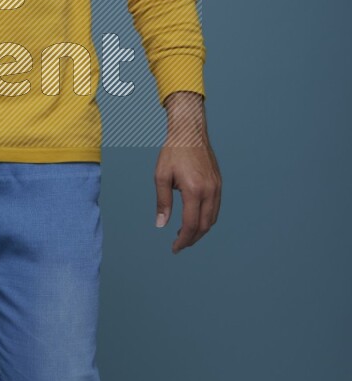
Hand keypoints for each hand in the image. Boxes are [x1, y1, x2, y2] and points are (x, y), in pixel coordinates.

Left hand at [154, 93, 221, 252]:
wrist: (190, 132)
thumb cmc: (173, 152)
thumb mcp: (161, 176)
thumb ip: (162, 202)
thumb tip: (161, 224)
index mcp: (194, 190)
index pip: (191, 224)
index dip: (183, 240)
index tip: (175, 248)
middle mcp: (209, 191)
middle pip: (205, 225)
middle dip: (192, 238)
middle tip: (179, 244)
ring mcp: (217, 187)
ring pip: (213, 218)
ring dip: (201, 230)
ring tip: (186, 233)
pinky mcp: (219, 183)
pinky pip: (216, 207)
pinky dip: (207, 218)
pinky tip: (195, 218)